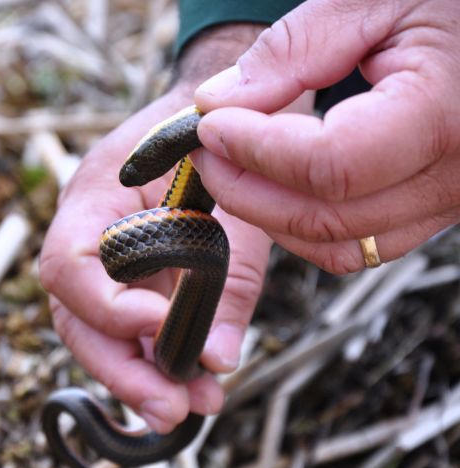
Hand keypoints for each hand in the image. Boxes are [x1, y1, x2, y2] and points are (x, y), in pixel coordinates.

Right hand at [40, 24, 274, 432]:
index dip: (106, 305)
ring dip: (137, 377)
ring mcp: (101, 262)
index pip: (68, 264)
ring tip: (188, 408)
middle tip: (171, 409)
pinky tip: (191, 387)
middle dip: (120, 369)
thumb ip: (227, 286)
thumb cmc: (218, 153)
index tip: (159, 327)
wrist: (215, 122)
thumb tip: (216, 362)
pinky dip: (153, 362)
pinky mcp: (127, 282)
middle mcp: (84, 236)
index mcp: (93, 198)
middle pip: (74, 317)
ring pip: (94, 333)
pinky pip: (125, 331)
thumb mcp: (233, 212)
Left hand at [192, 0, 459, 273]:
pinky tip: (274, 183)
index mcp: (445, 116)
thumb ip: (292, 50)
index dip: (255, 150)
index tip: (208, 124)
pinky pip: (359, 244)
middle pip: (324, 217)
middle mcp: (457, 178)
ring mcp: (450, 202)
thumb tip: (215, 101)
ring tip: (231, 163)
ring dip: (268, 213)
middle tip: (204, 148)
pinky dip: (304, 223)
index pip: (328, 165)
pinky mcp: (437, 210)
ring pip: (336, 244)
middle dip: (245, 188)